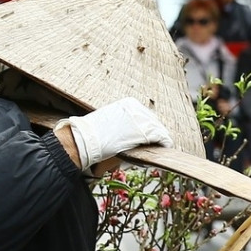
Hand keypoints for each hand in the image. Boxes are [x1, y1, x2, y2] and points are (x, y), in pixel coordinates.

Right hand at [55, 97, 173, 168]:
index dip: (150, 126)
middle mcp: (136, 108)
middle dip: (156, 132)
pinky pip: (160, 136)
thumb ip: (124, 126)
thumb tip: (133, 136)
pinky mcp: (144, 130)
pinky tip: (166, 146)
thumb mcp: (110, 123)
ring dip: (160, 138)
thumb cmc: (92, 135)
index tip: (153, 134)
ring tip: (163, 145)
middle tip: (160, 142)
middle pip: (153, 120)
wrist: (84, 140)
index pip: (145, 115)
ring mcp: (141, 118)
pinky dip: (165, 141)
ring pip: (158, 128)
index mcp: (128, 104)